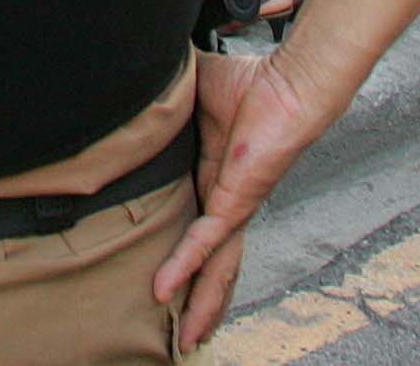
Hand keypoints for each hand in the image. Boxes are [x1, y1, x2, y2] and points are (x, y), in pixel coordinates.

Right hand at [155, 52, 335, 348]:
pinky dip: (184, 266)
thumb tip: (130, 79)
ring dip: (201, 305)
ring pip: (216, 269)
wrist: (288, 83)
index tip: (167, 284)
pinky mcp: (236, 203)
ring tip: (187, 339)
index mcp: (213, 182)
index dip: (185, 260)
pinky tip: (164, 289)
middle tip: (187, 339)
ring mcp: (233, 208)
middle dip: (203, 305)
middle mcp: (226, 204)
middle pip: (215, 267)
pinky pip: (205, 242)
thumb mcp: (189, 94)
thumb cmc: (249, 84)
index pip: (197, 232)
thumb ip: (161, 98)